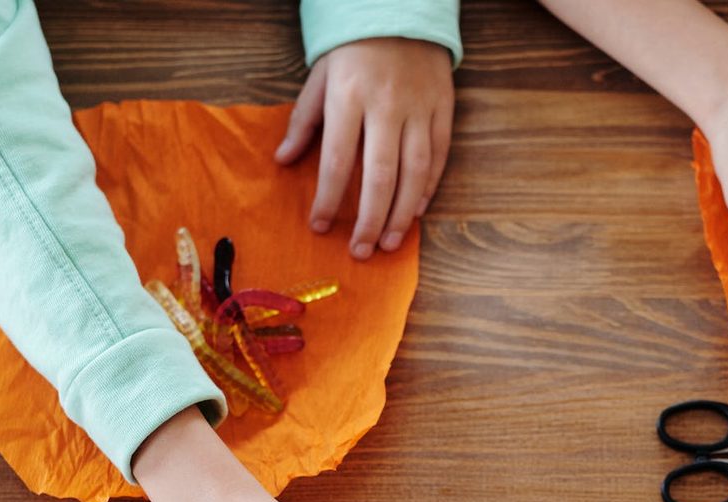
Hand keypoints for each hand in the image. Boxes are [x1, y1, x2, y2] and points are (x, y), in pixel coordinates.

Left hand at [275, 37, 454, 259]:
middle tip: (361, 251)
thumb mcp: (321, 76)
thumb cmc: (354, 49)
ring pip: (414, 173)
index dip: (328, 199)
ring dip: (401, 214)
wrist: (400, 9)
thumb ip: (304, 121)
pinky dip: (427, 189)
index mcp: (349, 96)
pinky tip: (414, 213)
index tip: (320, 226)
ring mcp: (419, 109)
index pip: (337, 160)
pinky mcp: (443, 110)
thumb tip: (284, 160)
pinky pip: (438, 157)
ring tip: (389, 243)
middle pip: (380, 175)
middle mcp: (386, 105)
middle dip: (369, 219)